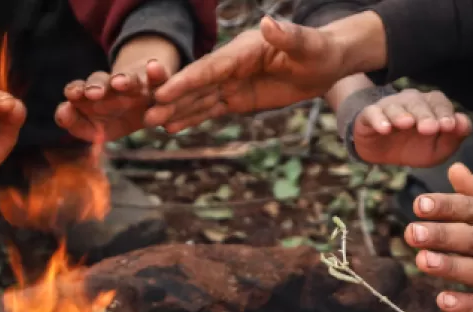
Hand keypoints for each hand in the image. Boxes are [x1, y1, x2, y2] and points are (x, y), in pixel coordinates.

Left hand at [56, 35, 179, 142]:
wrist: (149, 106)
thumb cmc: (117, 119)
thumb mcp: (97, 128)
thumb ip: (76, 124)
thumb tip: (63, 112)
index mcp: (94, 94)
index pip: (80, 90)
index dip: (75, 91)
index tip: (72, 96)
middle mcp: (111, 85)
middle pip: (100, 80)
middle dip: (96, 85)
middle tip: (93, 93)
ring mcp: (136, 83)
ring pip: (127, 78)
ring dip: (122, 79)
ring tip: (120, 83)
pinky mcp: (157, 82)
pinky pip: (158, 75)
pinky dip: (156, 71)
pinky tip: (153, 68)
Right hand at [147, 15, 374, 132]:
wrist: (325, 63)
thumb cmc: (319, 50)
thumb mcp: (307, 45)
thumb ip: (287, 37)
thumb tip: (269, 24)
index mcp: (243, 50)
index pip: (211, 67)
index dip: (187, 80)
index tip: (164, 92)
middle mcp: (232, 65)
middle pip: (198, 84)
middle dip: (173, 99)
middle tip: (147, 114)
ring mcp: (233, 82)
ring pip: (200, 98)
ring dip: (177, 110)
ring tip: (152, 124)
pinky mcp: (238, 98)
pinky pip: (212, 109)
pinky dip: (192, 117)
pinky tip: (173, 127)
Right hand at [353, 89, 471, 166]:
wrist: (382, 152)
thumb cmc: (414, 147)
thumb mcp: (437, 149)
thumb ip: (453, 138)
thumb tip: (463, 123)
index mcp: (430, 106)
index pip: (439, 102)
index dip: (444, 113)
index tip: (448, 127)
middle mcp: (410, 102)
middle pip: (418, 102)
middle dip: (425, 115)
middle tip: (429, 128)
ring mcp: (389, 106)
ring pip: (395, 106)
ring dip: (402, 114)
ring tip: (406, 124)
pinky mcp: (369, 115)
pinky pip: (373, 113)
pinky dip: (379, 120)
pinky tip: (384, 129)